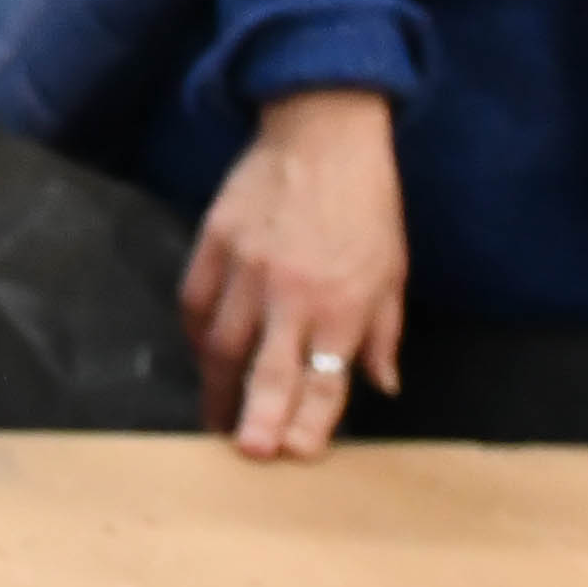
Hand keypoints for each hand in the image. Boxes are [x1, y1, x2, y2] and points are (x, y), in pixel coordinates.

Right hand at [181, 85, 406, 458]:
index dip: (310, 423)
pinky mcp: (216, 242)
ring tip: (217, 416)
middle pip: (268, 372)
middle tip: (245, 453)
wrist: (321, 133)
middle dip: (257, 419)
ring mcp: (248, 269)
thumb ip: (383, 332)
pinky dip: (196, 333)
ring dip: (217, 385)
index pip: (324, 381)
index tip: (295, 453)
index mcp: (343, 305)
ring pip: (222, 343)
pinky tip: (202, 351)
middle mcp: (293, 295)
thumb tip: (382, 383)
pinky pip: (195, 301)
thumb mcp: (392, 270)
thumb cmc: (365, 203)